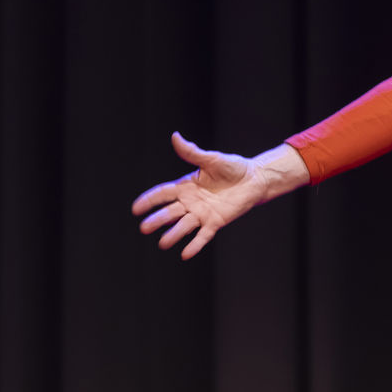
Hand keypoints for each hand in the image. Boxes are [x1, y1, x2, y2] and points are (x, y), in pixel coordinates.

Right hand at [132, 132, 275, 259]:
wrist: (255, 179)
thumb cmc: (232, 168)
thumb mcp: (211, 159)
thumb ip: (192, 152)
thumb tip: (175, 136)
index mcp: (186, 186)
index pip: (163, 193)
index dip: (150, 200)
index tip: (136, 208)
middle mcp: (190, 202)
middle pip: (170, 212)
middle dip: (157, 220)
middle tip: (144, 227)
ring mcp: (202, 213)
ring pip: (184, 225)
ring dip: (173, 234)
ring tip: (163, 243)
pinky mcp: (216, 222)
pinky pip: (203, 235)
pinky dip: (195, 245)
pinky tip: (185, 254)